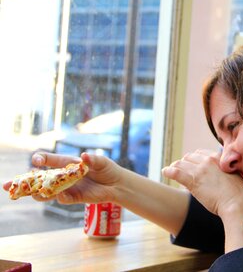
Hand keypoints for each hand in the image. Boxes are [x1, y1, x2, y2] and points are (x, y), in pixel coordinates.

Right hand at [3, 152, 124, 203]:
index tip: (35, 161)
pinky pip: (63, 199)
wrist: (117, 184)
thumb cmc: (107, 169)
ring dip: (38, 193)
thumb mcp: (101, 162)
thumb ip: (92, 160)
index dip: (40, 159)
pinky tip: (61, 196)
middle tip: (8, 185)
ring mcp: (67, 188)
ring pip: (46, 192)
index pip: (49, 160)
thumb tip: (84, 157)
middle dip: (23, 181)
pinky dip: (61, 198)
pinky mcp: (74, 198)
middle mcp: (63, 176)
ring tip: (34, 193)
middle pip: (39, 179)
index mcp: (67, 163)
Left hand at [162, 149, 242, 217]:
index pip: (201, 153)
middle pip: (189, 157)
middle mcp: (209, 160)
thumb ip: (225, 171)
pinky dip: (169, 171)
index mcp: (219, 158)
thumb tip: (220, 176)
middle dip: (185, 163)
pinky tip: (165, 172)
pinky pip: (176, 172)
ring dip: (175, 167)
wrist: (238, 204)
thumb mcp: (234, 176)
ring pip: (181, 163)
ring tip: (171, 172)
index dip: (195, 160)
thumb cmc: (240, 195)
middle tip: (182, 171)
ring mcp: (200, 170)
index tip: (193, 167)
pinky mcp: (193, 180)